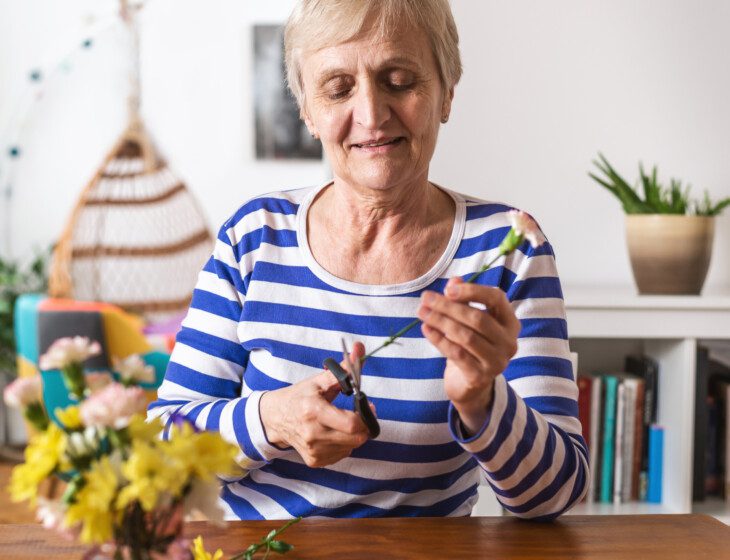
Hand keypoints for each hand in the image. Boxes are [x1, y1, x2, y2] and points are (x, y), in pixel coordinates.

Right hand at [259, 342, 372, 466]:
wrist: (275, 418)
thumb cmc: (299, 397)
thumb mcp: (319, 381)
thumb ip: (344, 368)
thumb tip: (360, 348)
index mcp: (314, 411)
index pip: (352, 424)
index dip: (366, 416)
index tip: (367, 405)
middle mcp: (313, 434)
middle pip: (356, 438)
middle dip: (363, 425)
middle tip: (359, 413)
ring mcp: (313, 450)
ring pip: (351, 447)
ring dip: (353, 435)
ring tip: (342, 422)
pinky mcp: (314, 460)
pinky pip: (341, 455)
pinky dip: (343, 444)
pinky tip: (333, 433)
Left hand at [417, 277, 520, 433]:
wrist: (470, 383)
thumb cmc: (471, 344)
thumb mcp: (469, 320)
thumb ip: (464, 299)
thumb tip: (454, 280)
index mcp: (510, 322)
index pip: (496, 298)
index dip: (472, 291)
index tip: (447, 289)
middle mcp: (509, 342)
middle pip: (477, 318)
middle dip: (448, 307)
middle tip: (425, 298)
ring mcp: (497, 361)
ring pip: (465, 336)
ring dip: (440, 321)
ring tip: (421, 312)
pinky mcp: (480, 376)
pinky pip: (456, 353)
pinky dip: (438, 339)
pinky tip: (426, 329)